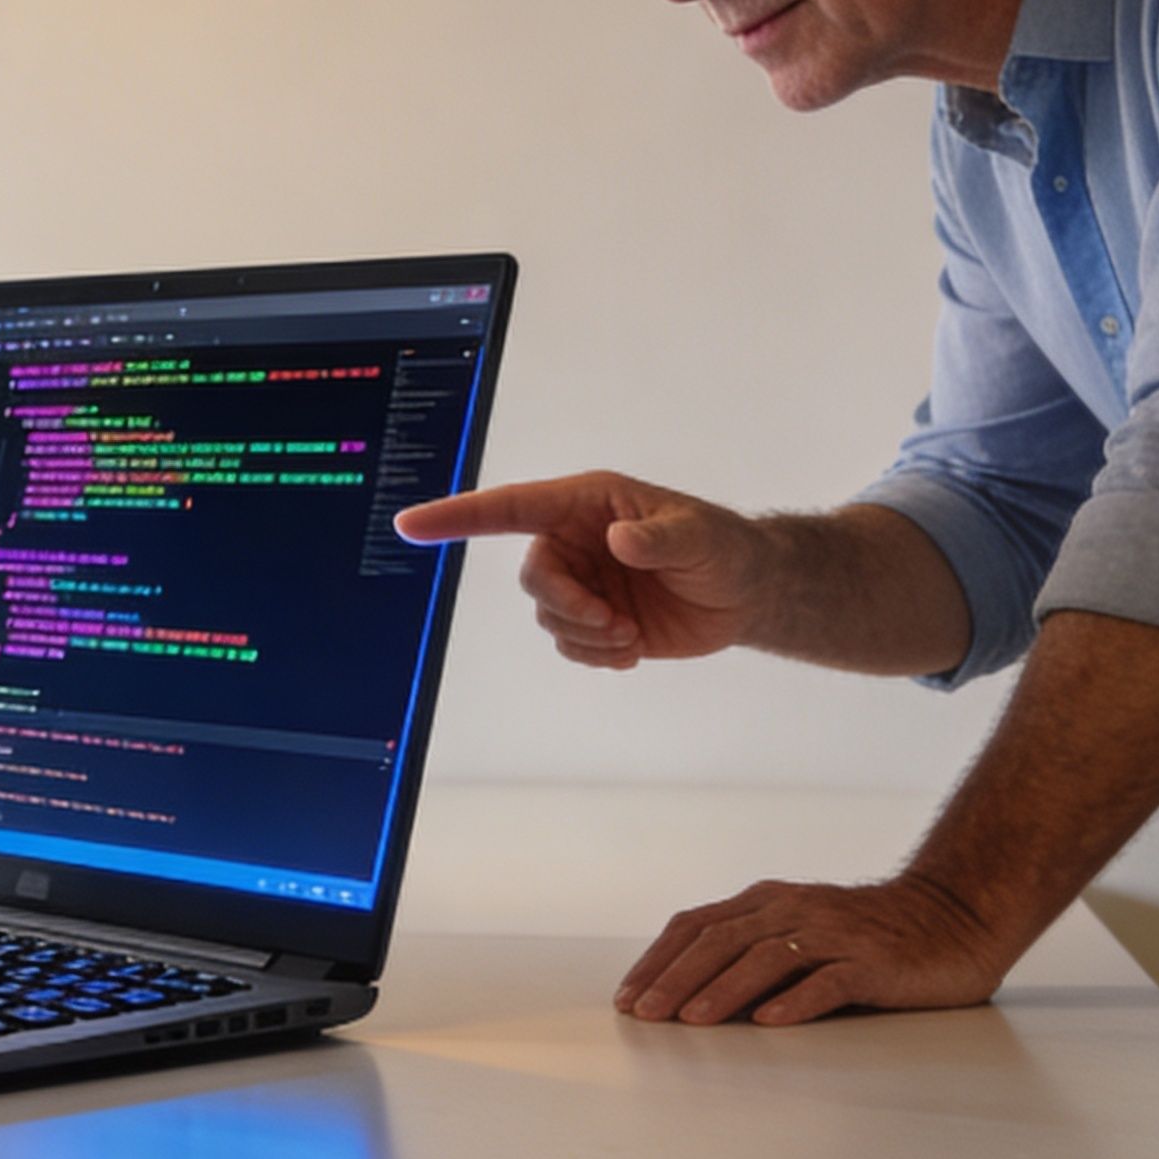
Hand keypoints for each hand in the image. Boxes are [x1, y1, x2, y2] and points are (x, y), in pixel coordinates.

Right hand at [394, 471, 776, 668]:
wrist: (746, 596)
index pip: (511, 508)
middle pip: (533, 576)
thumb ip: (658, 537)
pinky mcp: (593, 619)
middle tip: (611, 622)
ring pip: (547, 615)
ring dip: (585, 634)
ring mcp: (583, 581)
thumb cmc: (724, 549)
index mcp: (588, 504)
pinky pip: (568, 643)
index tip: (412, 526)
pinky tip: (632, 649)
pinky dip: (596, 654)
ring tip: (631, 635)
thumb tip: (619, 541)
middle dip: (566, 605)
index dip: (458, 516)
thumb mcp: (700, 536)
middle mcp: (575, 540)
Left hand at [615, 874, 1018, 1026]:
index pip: (699, 925)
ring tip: (692, 1021)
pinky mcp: (874, 962)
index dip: (659, 959)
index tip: (628, 996)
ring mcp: (836, 934)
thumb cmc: (868, 936)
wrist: (955, 919)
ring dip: (723, 990)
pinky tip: (769, 1022)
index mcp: (770, 901)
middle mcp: (796, 910)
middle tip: (646, 1014)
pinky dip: (796, 1000)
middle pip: (722, 940)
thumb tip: (690, 999)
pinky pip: (829, 980)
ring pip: (766, 957)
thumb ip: (752, 954)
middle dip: (677, 978)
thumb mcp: (801, 934)